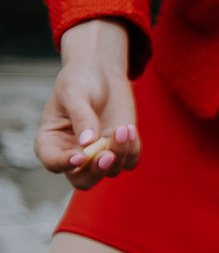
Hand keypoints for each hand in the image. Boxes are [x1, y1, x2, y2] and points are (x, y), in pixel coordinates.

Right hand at [38, 20, 140, 190]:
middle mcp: (73, 153)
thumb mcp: (75, 94)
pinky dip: (132, 150)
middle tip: (107, 155)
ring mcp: (98, 154)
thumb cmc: (80, 80)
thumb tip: (87, 143)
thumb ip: (81, 118)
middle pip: (83, 181)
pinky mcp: (120, 149)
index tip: (79, 156)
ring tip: (123, 128)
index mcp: (51, 141)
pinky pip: (130, 162)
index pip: (53, 162)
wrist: (103, 72)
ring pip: (110, 171)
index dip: (64, 164)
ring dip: (119, 153)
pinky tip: (129, 128)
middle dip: (96, 172)